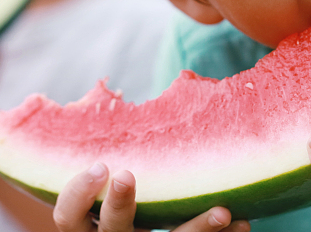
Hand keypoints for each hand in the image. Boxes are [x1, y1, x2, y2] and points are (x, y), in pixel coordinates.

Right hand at [53, 163, 249, 231]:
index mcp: (89, 225)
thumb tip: (115, 92)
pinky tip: (243, 222)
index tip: (100, 165)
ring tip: (223, 210)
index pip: (68, 219)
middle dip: (118, 206)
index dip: (77, 195)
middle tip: (126, 175)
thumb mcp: (103, 176)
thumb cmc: (119, 190)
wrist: (135, 229)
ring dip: (196, 229)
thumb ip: (109, 147)